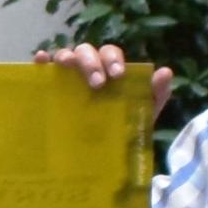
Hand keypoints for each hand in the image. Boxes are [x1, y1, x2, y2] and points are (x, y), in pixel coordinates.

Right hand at [34, 43, 174, 117]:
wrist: (100, 156)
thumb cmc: (120, 127)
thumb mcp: (141, 113)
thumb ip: (155, 94)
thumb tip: (166, 72)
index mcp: (109, 69)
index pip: (110, 54)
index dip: (113, 60)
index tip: (117, 75)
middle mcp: (87, 67)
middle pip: (87, 51)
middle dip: (92, 62)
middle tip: (97, 83)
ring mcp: (67, 76)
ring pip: (65, 55)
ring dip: (67, 56)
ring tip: (67, 65)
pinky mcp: (50, 87)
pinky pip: (43, 69)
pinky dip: (42, 61)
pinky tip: (41, 60)